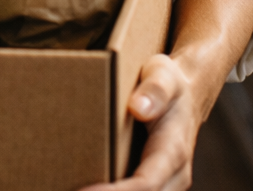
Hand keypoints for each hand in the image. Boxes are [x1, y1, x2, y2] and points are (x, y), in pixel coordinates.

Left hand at [80, 0, 252, 190]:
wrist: (185, 98)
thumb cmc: (170, 84)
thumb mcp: (164, 74)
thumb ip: (155, 89)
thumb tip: (138, 107)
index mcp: (173, 151)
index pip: (146, 183)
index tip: (83, 190)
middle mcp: (174, 175)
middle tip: (66, 187)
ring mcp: (165, 184)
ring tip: (67, 185)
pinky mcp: (155, 185)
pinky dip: (108, 189)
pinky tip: (79, 184)